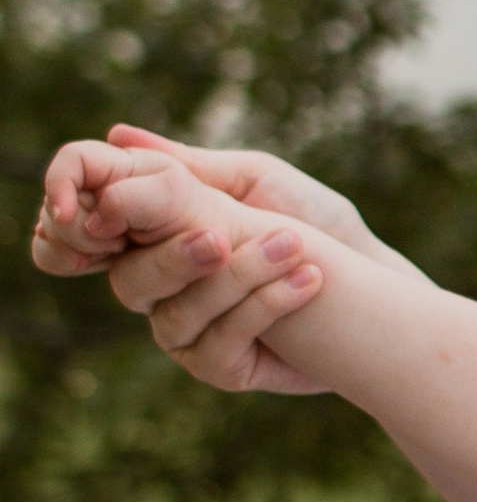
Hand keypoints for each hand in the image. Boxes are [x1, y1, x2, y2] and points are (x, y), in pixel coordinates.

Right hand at [33, 131, 353, 393]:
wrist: (373, 276)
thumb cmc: (312, 218)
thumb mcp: (255, 179)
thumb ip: (188, 167)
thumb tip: (117, 135)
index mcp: (153, 234)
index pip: (84, 237)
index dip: (78, 228)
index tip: (110, 213)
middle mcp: (156, 287)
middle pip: (128, 281)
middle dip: (175, 258)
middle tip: (221, 238)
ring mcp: (182, 331)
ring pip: (176, 314)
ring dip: (240, 278)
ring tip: (294, 245)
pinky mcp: (218, 366)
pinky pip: (221, 344)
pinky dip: (267, 305)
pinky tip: (310, 279)